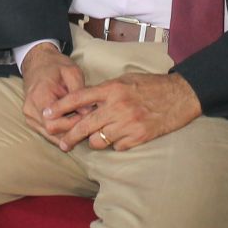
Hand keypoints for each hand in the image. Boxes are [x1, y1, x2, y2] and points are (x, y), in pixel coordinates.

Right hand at [21, 44, 86, 143]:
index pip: (55, 122)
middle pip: (52, 131)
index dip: (73, 123)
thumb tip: (87, 113)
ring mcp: (29, 115)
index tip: (88, 118)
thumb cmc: (56, 66)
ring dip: (66, 133)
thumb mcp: (72, 72)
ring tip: (81, 125)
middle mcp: (31, 109)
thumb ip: (79, 92)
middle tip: (88, 122)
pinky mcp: (31, 119)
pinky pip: (46, 132)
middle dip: (72, 130)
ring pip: (49, 135)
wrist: (38, 62)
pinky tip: (72, 126)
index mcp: (40, 96)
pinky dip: (60, 132)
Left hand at [44, 72, 202, 151]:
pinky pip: (116, 147)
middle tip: (60, 142)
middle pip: (84, 124)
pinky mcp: (139, 137)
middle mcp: (118, 106)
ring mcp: (128, 123)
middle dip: (68, 136)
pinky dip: (115, 144)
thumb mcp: (125, 80)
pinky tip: (121, 137)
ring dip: (94, 140)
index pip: (78, 98)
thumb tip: (84, 102)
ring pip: (98, 140)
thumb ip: (105, 91)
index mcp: (112, 89)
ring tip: (97, 137)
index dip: (60, 107)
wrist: (180, 95)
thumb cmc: (151, 85)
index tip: (46, 114)